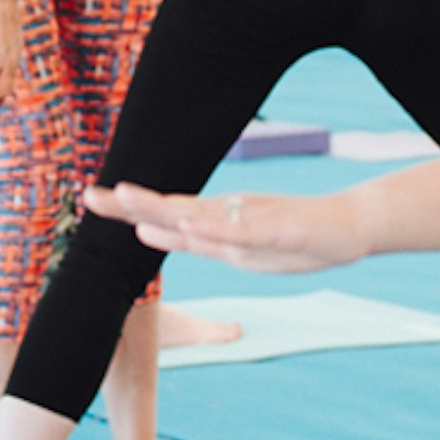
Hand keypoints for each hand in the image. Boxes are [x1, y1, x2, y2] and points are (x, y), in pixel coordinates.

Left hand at [84, 181, 362, 273]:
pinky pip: (238, 232)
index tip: (91, 198)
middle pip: (170, 210)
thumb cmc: (294, 234)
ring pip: (198, 216)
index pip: (163, 216)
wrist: (350, 225)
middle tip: (89, 194)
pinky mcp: (275, 231)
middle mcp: (226, 218)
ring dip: (162, 208)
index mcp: (216, 222)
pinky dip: (213, 228)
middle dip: (130, 204)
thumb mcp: (239, 245)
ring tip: (127, 198)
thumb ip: (196, 237)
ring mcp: (249, 223)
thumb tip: (149, 228)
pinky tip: (190, 223)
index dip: (128, 209)